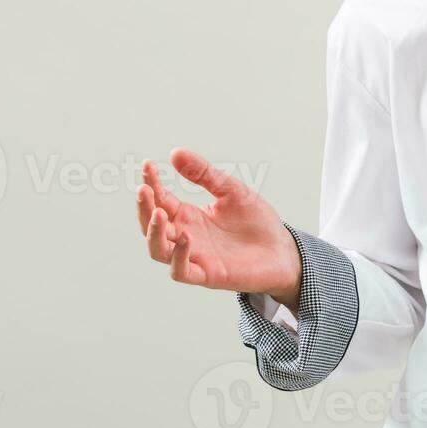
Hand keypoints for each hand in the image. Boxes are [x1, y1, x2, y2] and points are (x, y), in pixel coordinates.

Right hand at [135, 148, 301, 310]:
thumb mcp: (231, 190)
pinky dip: (178, 257)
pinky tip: (184, 238)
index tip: (147, 165)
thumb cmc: (257, 222)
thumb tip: (176, 153)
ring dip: (153, 233)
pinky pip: (181, 271)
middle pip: (151, 225)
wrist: (282, 250)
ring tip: (159, 213)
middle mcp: (185, 235)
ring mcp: (195, 256)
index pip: (161, 199)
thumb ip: (204, 174)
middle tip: (144, 189)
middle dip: (144, 207)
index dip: (152, 183)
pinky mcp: (207, 274)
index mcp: (189, 215)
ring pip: (158, 250)